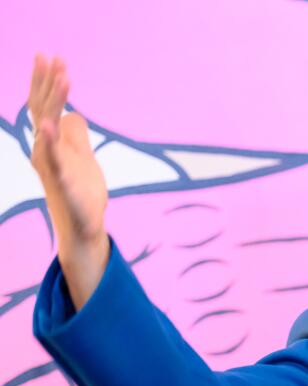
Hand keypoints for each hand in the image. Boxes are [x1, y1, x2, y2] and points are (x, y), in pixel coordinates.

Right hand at [28, 54, 107, 251]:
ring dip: (55, 101)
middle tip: (52, 57)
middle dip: (47, 82)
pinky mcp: (61, 182)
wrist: (85, 226)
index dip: (46, 82)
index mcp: (50, 143)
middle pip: (43, 110)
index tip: (50, 57)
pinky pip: (52, 159)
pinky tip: (48, 125)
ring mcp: (51, 165)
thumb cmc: (81, 192)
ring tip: (62, 78)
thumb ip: (76, 136)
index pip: (45, 106)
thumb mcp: (82, 157)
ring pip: (48, 127)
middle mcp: (45, 150)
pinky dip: (49, 142)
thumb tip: (74, 114)